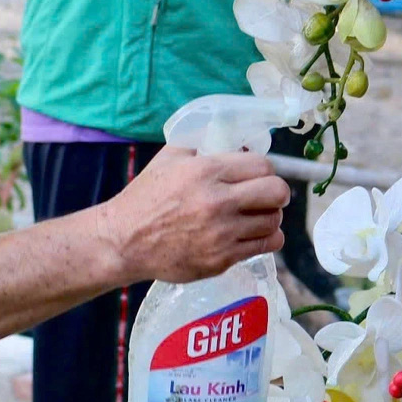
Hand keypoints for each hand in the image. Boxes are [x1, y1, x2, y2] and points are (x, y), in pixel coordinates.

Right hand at [101, 148, 288, 282]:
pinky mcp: (222, 259)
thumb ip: (202, 144)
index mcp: (206, 172)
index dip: (264, 168)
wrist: (124, 241)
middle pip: (276, 192)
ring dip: (270, 216)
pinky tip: (254, 233)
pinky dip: (266, 238)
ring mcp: (222, 234)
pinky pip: (265, 246)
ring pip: (274, 221)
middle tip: (267, 195)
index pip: (263, 165)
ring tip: (257, 215)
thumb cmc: (146, 197)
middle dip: (276, 191)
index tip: (258, 174)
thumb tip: (237, 141)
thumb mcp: (169, 158)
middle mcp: (218, 202)